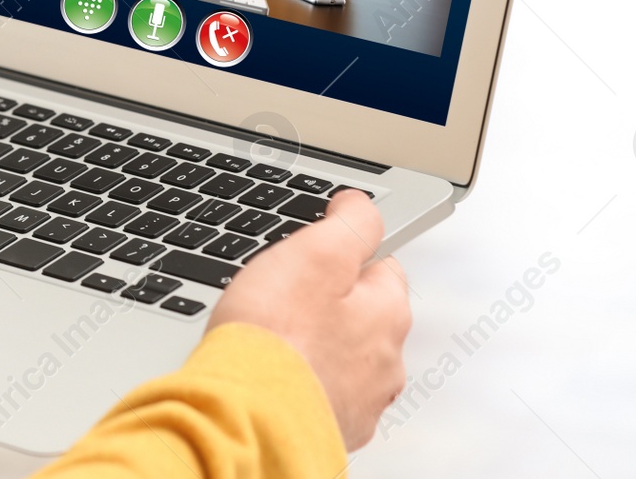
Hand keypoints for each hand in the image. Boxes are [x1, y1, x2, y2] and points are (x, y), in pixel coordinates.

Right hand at [207, 190, 409, 449]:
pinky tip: (271, 374)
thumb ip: (350, 222)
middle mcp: (385, 361)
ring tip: (271, 339)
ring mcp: (360, 401)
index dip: (342, 252)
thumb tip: (361, 205)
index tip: (313, 252)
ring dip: (315, 347)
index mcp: (388, 311)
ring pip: (341, 357)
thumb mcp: (314, 253)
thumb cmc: (275, 342)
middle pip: (360, 313)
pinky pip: (318, 393)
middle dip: (328, 303)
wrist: (247, 421)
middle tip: (282, 295)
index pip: (380, 263)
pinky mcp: (330, 429)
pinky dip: (300, 382)